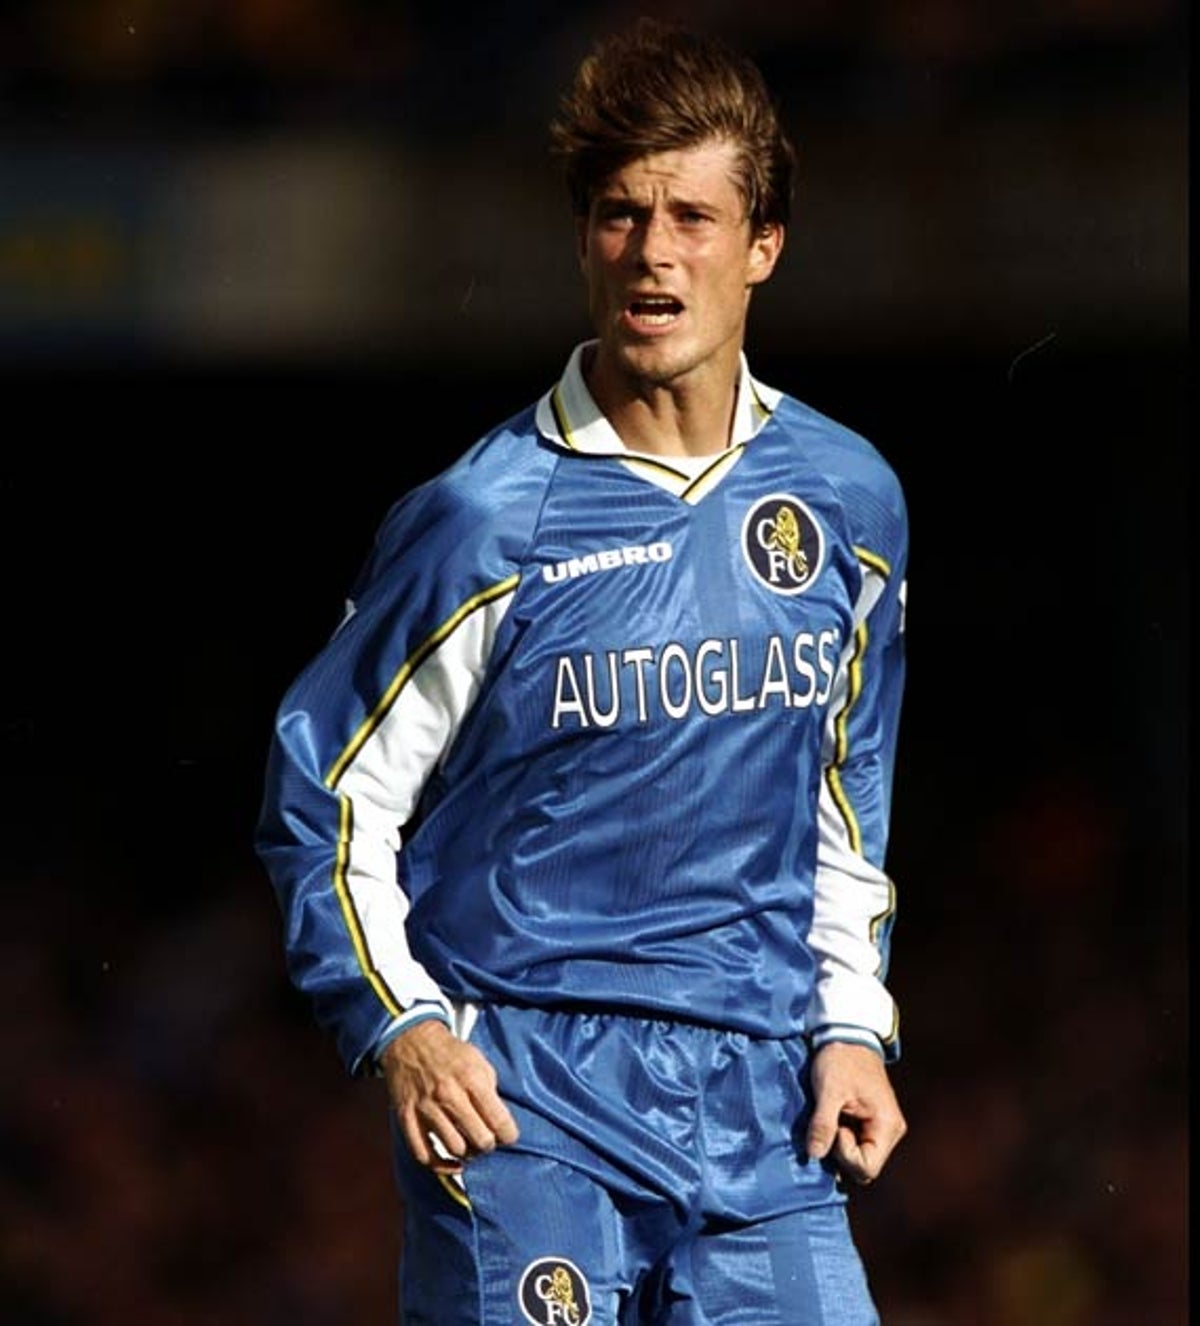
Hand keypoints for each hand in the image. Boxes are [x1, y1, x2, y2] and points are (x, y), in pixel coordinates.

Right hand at [380, 1019, 519, 1172]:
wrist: (411, 1040)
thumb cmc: (450, 1053)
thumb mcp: (479, 1061)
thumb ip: (490, 1091)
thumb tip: (499, 1122)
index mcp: (471, 1079)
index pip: (500, 1121)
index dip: (509, 1135)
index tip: (507, 1136)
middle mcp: (448, 1095)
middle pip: (480, 1140)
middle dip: (489, 1145)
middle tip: (487, 1140)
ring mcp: (426, 1108)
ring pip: (454, 1149)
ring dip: (467, 1155)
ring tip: (470, 1147)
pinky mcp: (406, 1118)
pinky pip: (423, 1154)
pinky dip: (439, 1166)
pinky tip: (451, 1163)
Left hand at [806, 1040, 906, 1184]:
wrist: (848, 1036)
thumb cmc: (841, 1060)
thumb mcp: (829, 1090)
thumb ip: (823, 1124)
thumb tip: (814, 1155)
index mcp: (887, 1126)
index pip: (867, 1167)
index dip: (845, 1155)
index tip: (836, 1127)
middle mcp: (890, 1132)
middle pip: (864, 1167)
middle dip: (841, 1154)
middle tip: (830, 1124)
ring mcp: (881, 1128)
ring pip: (859, 1157)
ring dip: (839, 1146)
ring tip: (829, 1120)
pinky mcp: (870, 1123)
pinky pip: (857, 1145)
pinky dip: (841, 1140)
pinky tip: (831, 1123)